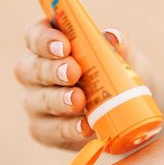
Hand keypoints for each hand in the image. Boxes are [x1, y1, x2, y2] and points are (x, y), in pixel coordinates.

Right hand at [14, 18, 157, 150]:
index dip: (44, 38)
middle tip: (73, 72)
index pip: (35, 35)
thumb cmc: (122, 77)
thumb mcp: (129, 60)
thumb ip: (122, 47)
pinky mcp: (44, 130)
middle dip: (52, 69)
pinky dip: (67, 128)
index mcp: (50, 45)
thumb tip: (113, 37)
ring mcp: (37, 102)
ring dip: (59, 100)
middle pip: (30, 67)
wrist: (133, 115)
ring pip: (38, 100)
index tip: (64, 45)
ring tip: (79, 100)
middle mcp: (35, 72)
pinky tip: (84, 127)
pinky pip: (49, 130)